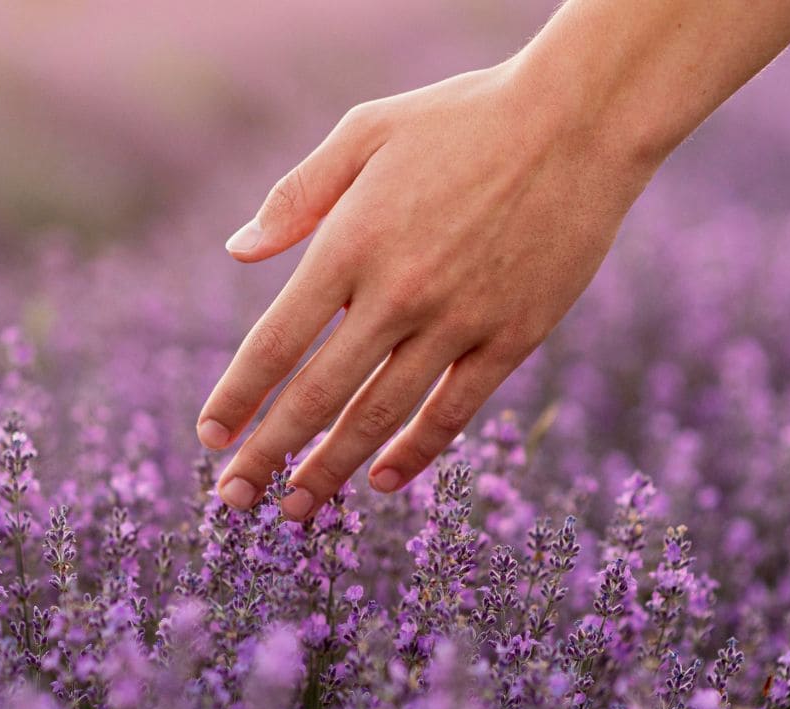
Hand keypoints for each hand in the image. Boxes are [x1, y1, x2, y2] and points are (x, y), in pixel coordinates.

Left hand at [197, 60, 658, 520]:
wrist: (580, 120)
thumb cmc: (464, 118)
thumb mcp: (366, 131)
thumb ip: (297, 195)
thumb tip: (238, 250)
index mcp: (350, 243)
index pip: (275, 342)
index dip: (237, 397)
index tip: (210, 436)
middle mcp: (397, 294)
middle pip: (317, 395)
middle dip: (268, 453)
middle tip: (234, 497)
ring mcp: (459, 321)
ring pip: (380, 416)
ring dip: (331, 468)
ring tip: (297, 508)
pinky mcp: (512, 337)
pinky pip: (454, 411)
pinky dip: (415, 452)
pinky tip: (382, 481)